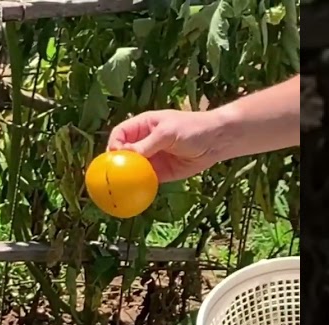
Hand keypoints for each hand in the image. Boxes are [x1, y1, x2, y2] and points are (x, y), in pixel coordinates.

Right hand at [106, 109, 228, 182]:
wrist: (217, 141)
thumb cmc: (192, 128)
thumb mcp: (167, 133)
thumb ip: (147, 144)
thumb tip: (125, 154)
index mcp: (143, 126)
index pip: (120, 134)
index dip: (114, 144)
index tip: (114, 156)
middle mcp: (144, 142)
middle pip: (123, 153)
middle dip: (115, 164)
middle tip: (112, 177)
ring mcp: (152, 158)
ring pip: (133, 169)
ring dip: (126, 179)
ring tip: (119, 189)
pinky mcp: (161, 173)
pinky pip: (146, 181)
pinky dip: (140, 187)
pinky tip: (136, 194)